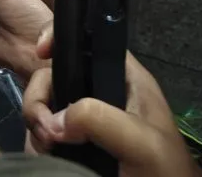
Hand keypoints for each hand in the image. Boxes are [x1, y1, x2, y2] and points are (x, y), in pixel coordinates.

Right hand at [24, 30, 196, 176]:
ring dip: (37, 125)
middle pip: (53, 75)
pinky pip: (42, 132)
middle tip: (46, 131)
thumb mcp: (142, 142)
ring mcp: (84, 120)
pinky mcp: (73, 144)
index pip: (87, 41)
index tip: (41, 52)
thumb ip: (101, 119)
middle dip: (40, 98)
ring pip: (44, 106)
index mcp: (123, 78)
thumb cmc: (164, 171)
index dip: (60, 39)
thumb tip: (55, 121)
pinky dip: (37, 142)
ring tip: (48, 149)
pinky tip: (47, 155)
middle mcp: (100, 93)